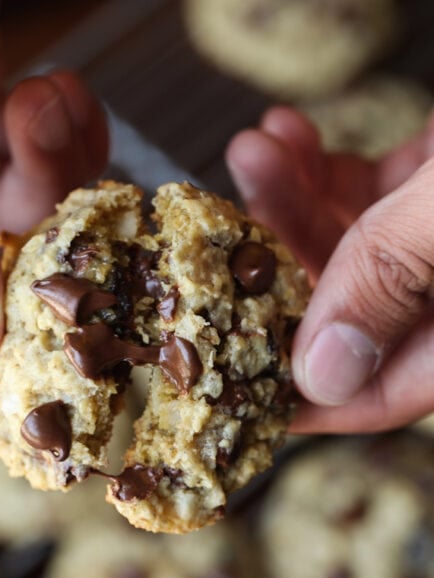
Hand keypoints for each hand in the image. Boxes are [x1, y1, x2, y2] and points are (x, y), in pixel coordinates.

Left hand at [226, 106, 433, 432]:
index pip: (381, 392)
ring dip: (292, 201)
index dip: (301, 391)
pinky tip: (290, 136)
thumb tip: (320, 372)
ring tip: (258, 152)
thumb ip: (396, 278)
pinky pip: (375, 199)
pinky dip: (329, 170)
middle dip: (282, 261)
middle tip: (229, 224)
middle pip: (347, 309)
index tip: (231, 376)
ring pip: (351, 248)